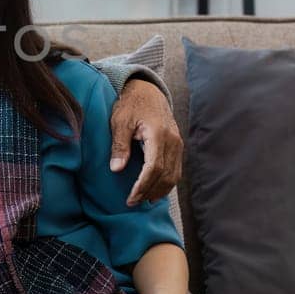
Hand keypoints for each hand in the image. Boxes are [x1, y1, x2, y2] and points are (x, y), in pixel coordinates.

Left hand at [108, 78, 182, 204]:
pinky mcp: (178, 146)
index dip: (143, 185)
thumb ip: (119, 145)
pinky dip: (167, 183)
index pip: (154, 167)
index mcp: (158, 134)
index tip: (131, 198)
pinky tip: (155, 191)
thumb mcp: (120, 121)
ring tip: (143, 200)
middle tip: (133, 202)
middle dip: (150, 191)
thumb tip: (116, 169)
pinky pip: (176, 170)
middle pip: (166, 175)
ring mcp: (178, 144)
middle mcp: (173, 140)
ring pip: (174, 175)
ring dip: (160, 191)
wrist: (147, 91)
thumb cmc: (131, 105)